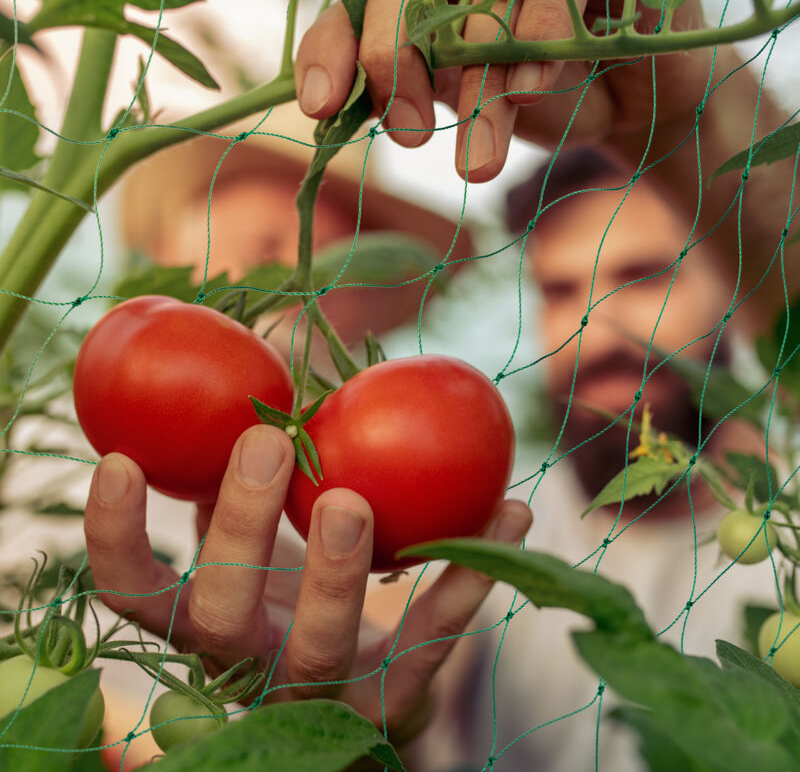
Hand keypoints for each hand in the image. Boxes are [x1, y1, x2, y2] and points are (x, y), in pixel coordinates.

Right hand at [84, 424, 530, 744]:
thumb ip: (250, 463)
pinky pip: (430, 639)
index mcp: (204, 618)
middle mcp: (249, 663)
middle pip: (220, 614)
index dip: (112, 535)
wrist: (356, 685)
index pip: (133, 590)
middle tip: (263, 440)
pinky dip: (468, 577)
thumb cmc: (295, 586)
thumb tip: (269, 344)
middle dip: (237, 526)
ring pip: (319, 644)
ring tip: (355, 498)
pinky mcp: (392, 700)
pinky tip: (511, 512)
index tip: (118, 458)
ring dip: (336, 570)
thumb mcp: (262, 530)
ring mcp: (321, 690)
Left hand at [295, 0, 712, 181]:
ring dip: (477, 83)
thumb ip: (403, 90)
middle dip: (394, 57)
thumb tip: (329, 106)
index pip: (359, 0)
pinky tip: (532, 86)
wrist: (630, 103)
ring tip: (477, 164)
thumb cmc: (536, 97)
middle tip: (405, 137)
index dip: (333, 46)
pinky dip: (543, 28)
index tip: (320, 105)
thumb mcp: (460, 100)